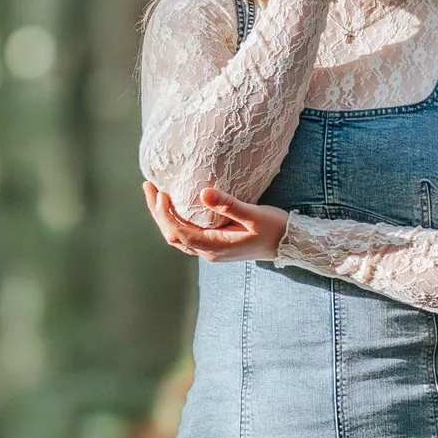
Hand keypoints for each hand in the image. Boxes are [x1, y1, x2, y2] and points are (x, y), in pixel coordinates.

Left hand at [143, 180, 289, 263]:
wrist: (289, 244)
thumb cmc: (275, 229)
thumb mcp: (254, 215)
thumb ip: (229, 205)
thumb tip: (203, 193)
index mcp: (215, 247)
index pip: (179, 232)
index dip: (165, 214)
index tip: (161, 192)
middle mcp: (208, 252)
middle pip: (172, 234)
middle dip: (157, 212)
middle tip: (148, 186)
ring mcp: (210, 250)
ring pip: (177, 236)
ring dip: (163, 216)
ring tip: (154, 192)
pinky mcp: (214, 244)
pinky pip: (186, 234)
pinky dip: (175, 219)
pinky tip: (173, 204)